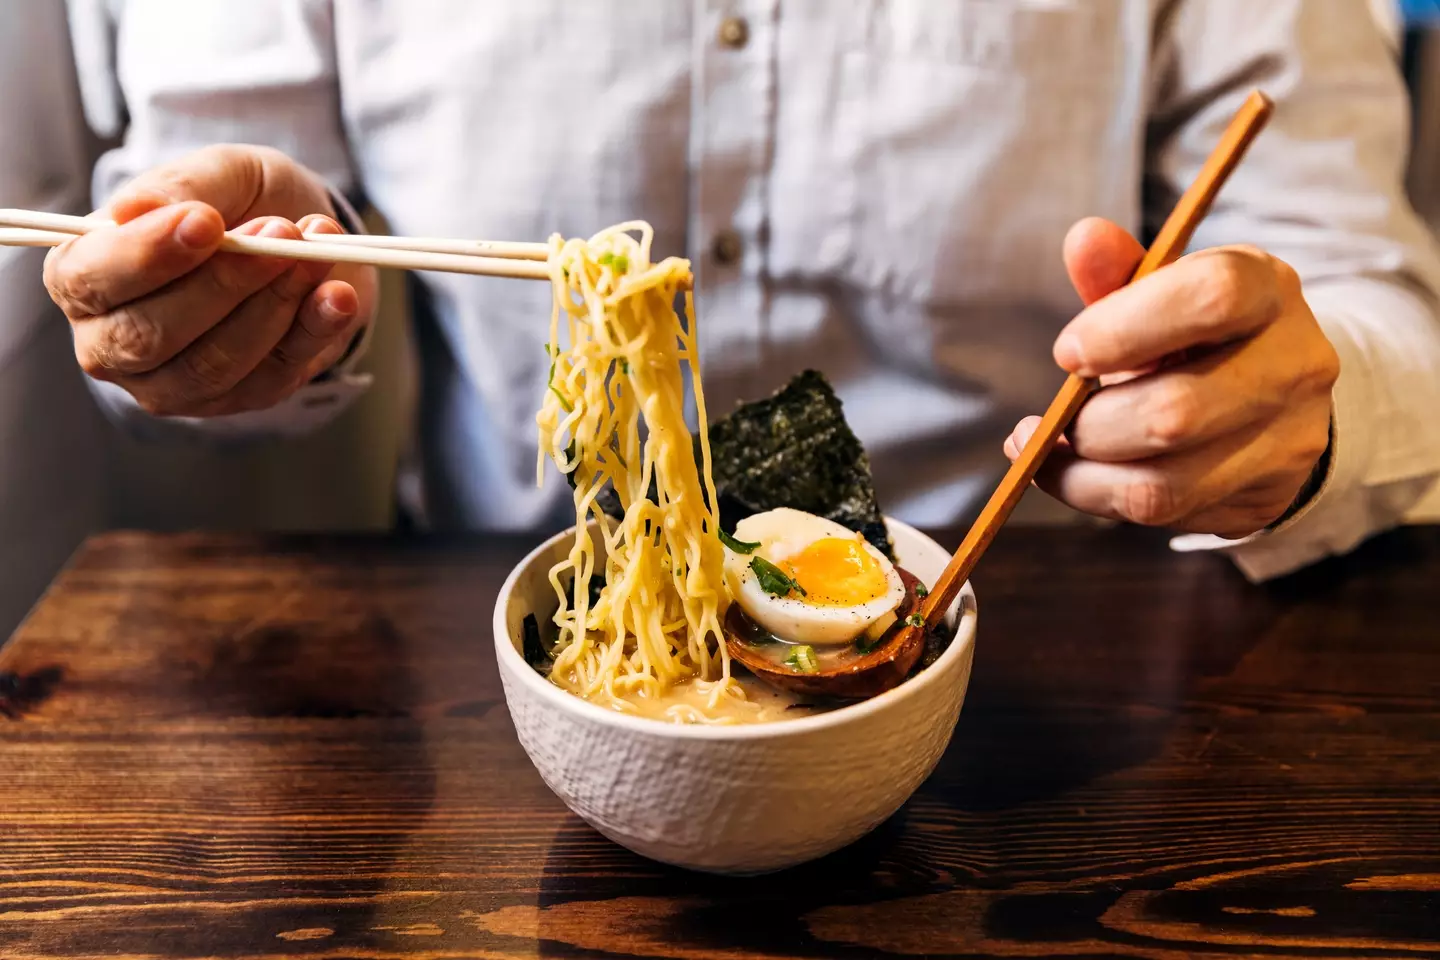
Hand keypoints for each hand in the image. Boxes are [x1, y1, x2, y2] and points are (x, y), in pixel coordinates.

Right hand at [43, 144, 377, 416]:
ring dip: (274, 304)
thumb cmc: (235, 203)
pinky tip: (337, 295)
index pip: (92, 279)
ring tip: (316, 252)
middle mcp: (112, 342)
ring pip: (215, 362)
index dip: (148, 255)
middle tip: (282, 232)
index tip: (206, 221)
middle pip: (152, 334)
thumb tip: (137, 209)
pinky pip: (273, 377)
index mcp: (81, 277)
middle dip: (226, 282)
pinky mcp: (236, 399)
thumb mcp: (215, 174)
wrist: (296, 236)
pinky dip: (313, 332)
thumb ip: (179, 188)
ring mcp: (173, 382)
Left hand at [1004, 218, 1338, 538]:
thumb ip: (1119, 272)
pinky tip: (1070, 474)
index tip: (1067, 353)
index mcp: (1268, 288)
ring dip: (1083, 471)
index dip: (1123, 328)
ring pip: (1163, 481)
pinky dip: (1096, 496)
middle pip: (1175, 412)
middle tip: (1051, 417)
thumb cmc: (1195, 334)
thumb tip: (1084, 238)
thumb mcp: (1161, 293)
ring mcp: (1290, 436)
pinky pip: (1164, 512)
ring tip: (1049, 450)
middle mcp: (1296, 361)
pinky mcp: (1267, 493)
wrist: (1275, 396)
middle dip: (1090, 424)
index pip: (1212, 297)